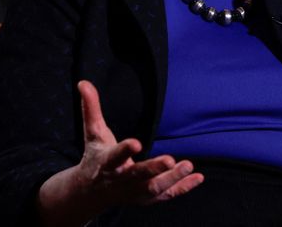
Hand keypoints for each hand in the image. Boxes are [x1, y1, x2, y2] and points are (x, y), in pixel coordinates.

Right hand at [37, 81, 203, 225]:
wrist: (90, 193)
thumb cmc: (95, 157)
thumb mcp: (93, 133)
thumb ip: (91, 109)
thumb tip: (83, 82)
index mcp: (107, 163)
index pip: (115, 156)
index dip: (125, 150)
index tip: (137, 143)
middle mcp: (120, 180)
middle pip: (137, 176)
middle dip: (153, 169)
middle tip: (170, 160)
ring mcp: (134, 192)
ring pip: (153, 188)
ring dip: (171, 178)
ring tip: (188, 165)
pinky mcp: (146, 198)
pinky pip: (166, 195)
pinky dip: (182, 188)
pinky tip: (198, 177)